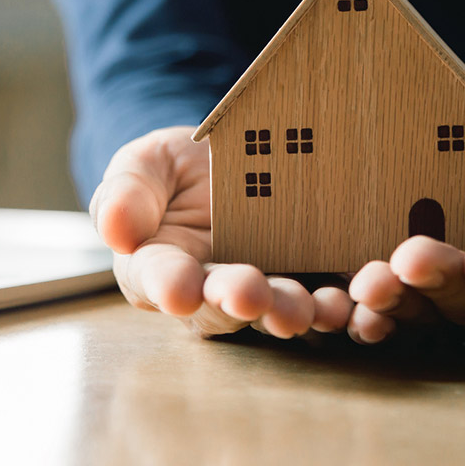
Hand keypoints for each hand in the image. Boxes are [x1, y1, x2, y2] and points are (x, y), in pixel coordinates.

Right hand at [91, 126, 354, 337]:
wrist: (237, 153)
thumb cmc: (177, 167)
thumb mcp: (144, 164)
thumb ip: (127, 193)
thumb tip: (114, 229)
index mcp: (159, 266)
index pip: (157, 280)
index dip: (168, 286)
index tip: (177, 290)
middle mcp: (210, 291)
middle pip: (221, 306)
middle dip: (237, 301)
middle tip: (250, 294)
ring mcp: (263, 290)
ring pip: (274, 311)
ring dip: (291, 311)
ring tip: (308, 306)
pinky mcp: (310, 280)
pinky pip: (325, 301)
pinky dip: (340, 307)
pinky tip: (351, 301)